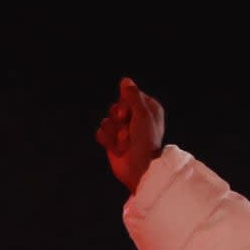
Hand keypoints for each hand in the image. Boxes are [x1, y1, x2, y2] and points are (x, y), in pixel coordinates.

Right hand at [95, 77, 164, 192]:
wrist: (140, 170)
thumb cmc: (146, 142)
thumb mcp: (142, 114)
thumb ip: (132, 95)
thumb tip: (126, 80)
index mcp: (148, 110)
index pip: (128, 95)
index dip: (125, 104)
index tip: (129, 115)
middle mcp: (136, 119)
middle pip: (116, 107)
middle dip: (118, 120)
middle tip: (128, 132)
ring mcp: (124, 131)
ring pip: (107, 120)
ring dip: (114, 133)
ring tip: (125, 144)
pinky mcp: (113, 142)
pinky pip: (101, 132)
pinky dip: (107, 141)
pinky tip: (117, 150)